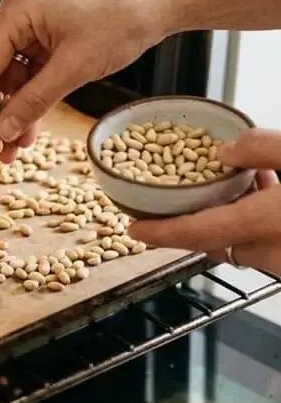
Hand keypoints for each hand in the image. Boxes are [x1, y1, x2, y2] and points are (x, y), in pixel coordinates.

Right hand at [0, 0, 168, 161]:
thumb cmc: (123, 19)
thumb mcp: (76, 68)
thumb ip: (35, 101)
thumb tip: (4, 132)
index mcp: (17, 8)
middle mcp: (16, 10)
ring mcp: (29, 20)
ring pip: (8, 76)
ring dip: (10, 111)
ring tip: (11, 150)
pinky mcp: (44, 31)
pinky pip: (28, 71)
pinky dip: (29, 98)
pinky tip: (28, 129)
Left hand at [129, 129, 280, 275]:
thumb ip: (265, 148)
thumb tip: (226, 151)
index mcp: (266, 223)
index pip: (196, 233)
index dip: (160, 232)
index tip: (135, 229)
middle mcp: (273, 253)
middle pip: (215, 242)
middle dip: (196, 220)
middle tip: (187, 193)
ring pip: (242, 244)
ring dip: (229, 218)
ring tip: (235, 182)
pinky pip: (265, 244)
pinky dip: (256, 223)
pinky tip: (267, 191)